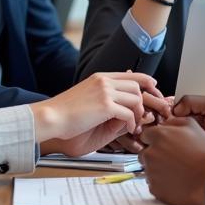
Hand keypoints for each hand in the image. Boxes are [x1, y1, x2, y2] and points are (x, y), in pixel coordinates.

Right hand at [34, 72, 164, 156]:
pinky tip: (128, 129)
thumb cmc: (65, 112)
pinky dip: (132, 122)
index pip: (130, 75)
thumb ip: (105, 99)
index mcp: (100, 78)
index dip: (145, 81)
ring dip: (138, 113)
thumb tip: (124, 108)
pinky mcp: (105, 105)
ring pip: (135, 98)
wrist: (51, 116)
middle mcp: (104, 81)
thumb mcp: (87, 98)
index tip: (153, 88)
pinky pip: (129, 113)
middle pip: (137, 85)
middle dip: (145, 100)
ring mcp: (105, 91)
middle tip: (145, 114)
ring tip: (133, 124)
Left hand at [139, 117, 204, 204]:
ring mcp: (151, 172)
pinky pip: (153, 183)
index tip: (165, 143)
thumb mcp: (192, 125)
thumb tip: (164, 124)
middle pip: (145, 152)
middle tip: (173, 157)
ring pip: (148, 168)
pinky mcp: (155, 188)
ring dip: (158, 168)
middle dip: (155, 154)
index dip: (156, 139)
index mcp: (159, 136)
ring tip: (177, 169)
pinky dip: (161, 182)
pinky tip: (176, 180)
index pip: (146, 135)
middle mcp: (151, 153)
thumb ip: (173, 122)